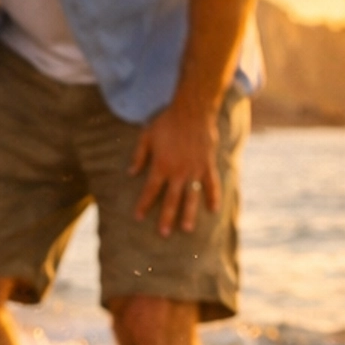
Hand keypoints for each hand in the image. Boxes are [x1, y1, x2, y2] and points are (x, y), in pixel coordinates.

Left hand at [131, 100, 219, 236]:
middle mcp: (178, 171)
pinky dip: (213, 196)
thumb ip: (139, 155)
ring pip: (191, 196)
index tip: (137, 218)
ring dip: (189, 214)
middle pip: (171, 199)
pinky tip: (213, 210)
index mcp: (161, 165)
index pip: (150, 190)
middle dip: (166, 217)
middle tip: (163, 234)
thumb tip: (130, 173)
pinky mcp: (208, 165)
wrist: (193, 110)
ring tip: (186, 229)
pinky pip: (211, 184)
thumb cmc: (167, 120)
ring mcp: (194, 170)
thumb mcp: (147, 135)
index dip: (143, 205)